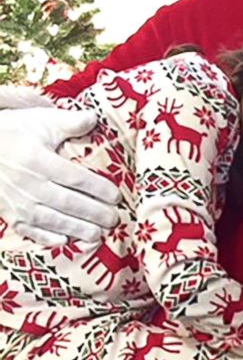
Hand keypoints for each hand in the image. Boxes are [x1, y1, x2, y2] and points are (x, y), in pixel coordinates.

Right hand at [0, 106, 120, 244]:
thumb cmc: (13, 132)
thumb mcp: (40, 121)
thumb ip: (70, 122)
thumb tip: (95, 118)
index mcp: (39, 161)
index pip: (76, 178)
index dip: (98, 189)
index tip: (116, 196)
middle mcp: (29, 185)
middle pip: (69, 203)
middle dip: (94, 214)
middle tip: (114, 219)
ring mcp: (18, 203)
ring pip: (53, 221)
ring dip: (78, 230)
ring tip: (99, 235)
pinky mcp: (10, 215)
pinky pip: (30, 232)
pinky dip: (48, 239)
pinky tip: (65, 241)